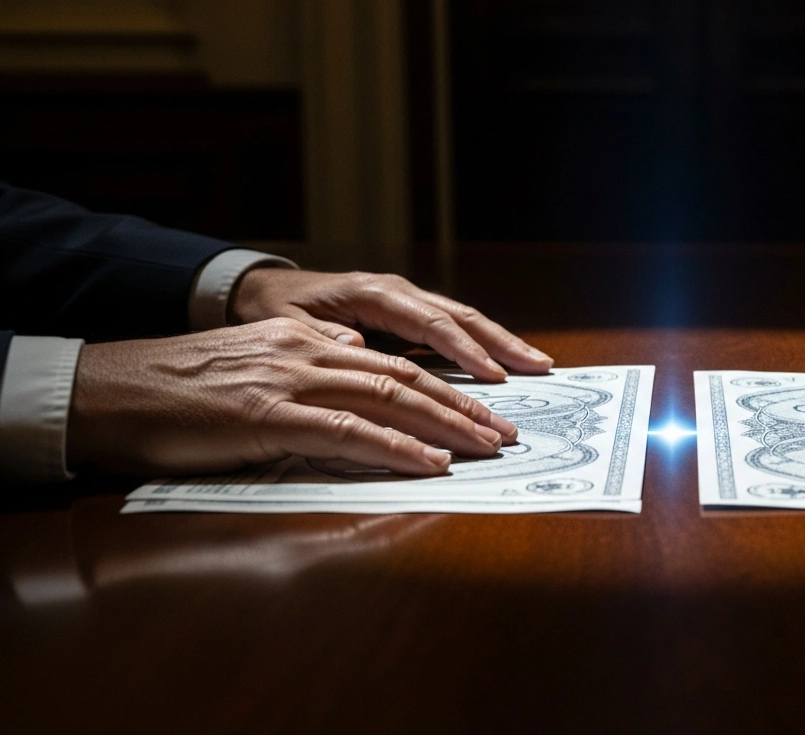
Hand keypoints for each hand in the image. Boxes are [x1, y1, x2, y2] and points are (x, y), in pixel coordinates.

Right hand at [67, 318, 517, 475]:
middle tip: (507, 433)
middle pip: (406, 378)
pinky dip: (397, 448)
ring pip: (390, 400)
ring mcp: (290, 383)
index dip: (447, 388)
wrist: (108, 392)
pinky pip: (349, 433)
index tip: (486, 411)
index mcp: (305, 341)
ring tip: (487, 449)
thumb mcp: (252, 365)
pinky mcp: (269, 418)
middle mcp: (307, 353)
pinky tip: (430, 464)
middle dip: (465, 407)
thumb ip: (306, 362)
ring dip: (447, 427)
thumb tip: (354, 358)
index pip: (394, 364)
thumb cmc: (176, 390)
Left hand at [230, 268, 552, 381]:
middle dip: (501, 343)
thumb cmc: (275, 311)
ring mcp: (407, 301)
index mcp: (372, 294)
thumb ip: (322, 339)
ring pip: (464, 319)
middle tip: (539, 367)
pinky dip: (482, 345)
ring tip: (538, 365)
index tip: (492, 375)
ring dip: (501, 343)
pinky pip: (452, 328)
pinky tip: (505, 365)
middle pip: (461, 316)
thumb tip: (359, 351)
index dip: (463, 349)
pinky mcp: (408, 314)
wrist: (265, 288)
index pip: (429, 322)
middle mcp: (397, 292)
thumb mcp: (287, 327)